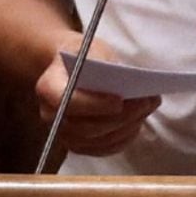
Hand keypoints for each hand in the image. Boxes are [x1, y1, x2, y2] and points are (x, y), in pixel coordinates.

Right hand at [36, 33, 159, 155]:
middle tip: (145, 102)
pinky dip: (124, 137)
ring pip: (99, 141)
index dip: (93, 104)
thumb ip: (103, 63)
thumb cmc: (82, 56)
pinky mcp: (79, 145)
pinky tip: (139, 120)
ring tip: (147, 107)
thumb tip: (127, 80)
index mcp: (48, 88)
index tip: (119, 100)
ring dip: (127, 126)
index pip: (66, 102)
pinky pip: (104, 148)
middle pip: (86, 127)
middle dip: (120, 117)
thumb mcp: (89, 48)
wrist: (70, 68)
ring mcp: (64, 134)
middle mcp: (51, 116)